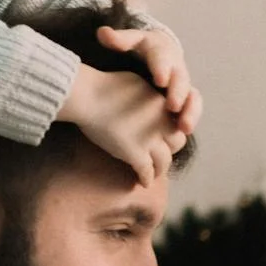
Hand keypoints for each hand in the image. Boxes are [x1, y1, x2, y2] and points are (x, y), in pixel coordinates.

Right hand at [56, 63, 186, 186]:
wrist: (88, 96)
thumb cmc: (105, 85)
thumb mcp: (136, 83)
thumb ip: (148, 95)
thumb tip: (149, 101)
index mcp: (163, 105)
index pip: (177, 125)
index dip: (170, 134)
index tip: (163, 140)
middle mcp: (161, 123)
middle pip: (177, 144)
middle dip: (169, 151)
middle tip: (160, 157)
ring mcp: (149, 140)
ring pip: (164, 162)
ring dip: (159, 170)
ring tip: (153, 174)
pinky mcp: (135, 153)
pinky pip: (146, 171)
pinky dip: (145, 179)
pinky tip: (141, 183)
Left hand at [95, 26, 201, 134]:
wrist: (160, 51)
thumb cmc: (141, 48)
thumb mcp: (131, 41)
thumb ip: (118, 39)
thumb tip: (103, 33)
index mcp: (161, 52)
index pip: (162, 58)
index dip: (162, 68)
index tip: (160, 80)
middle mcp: (176, 68)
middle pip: (181, 79)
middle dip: (178, 93)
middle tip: (172, 106)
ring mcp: (183, 84)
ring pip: (192, 97)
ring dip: (190, 112)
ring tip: (184, 128)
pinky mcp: (185, 98)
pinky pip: (192, 108)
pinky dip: (190, 119)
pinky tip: (183, 134)